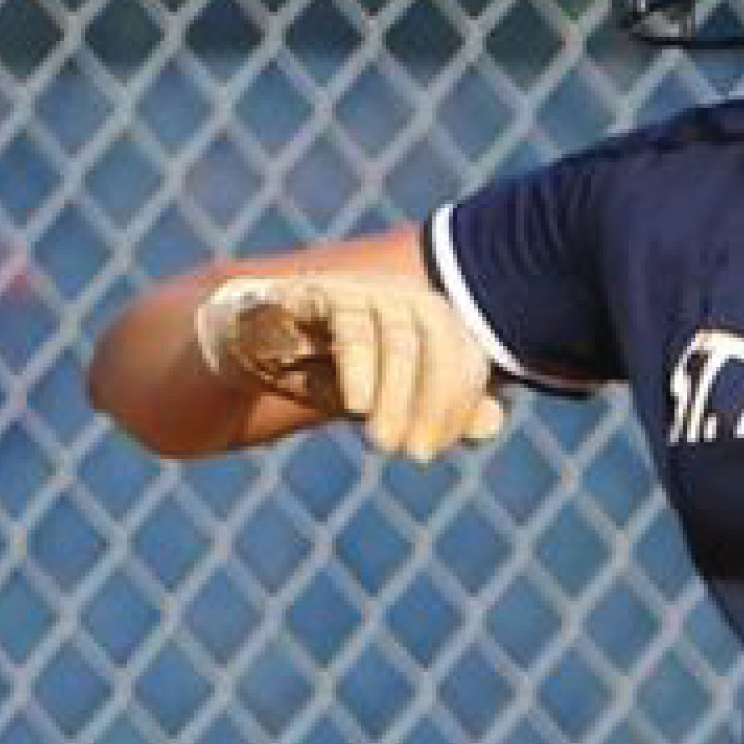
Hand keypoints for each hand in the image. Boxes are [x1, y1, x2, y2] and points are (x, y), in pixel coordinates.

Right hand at [194, 273, 504, 461]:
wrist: (249, 353)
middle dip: (434, 401)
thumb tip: (495, 421)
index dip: (456, 405)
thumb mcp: (387, 403)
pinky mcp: (318, 291)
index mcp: (428, 316)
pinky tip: (358, 405)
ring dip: (396, 394)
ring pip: (400, 333)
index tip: (429, 451)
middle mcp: (400, 294)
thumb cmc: (329, 376)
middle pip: (438, 338)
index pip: (464, 355)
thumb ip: (440, 412)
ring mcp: (361, 288)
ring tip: (382, 443)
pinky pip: (351, 321)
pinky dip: (360, 365)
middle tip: (414, 456)